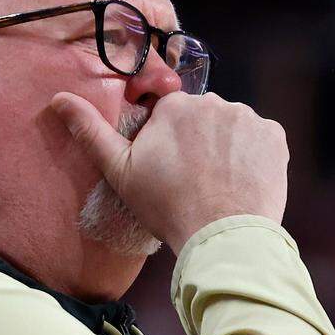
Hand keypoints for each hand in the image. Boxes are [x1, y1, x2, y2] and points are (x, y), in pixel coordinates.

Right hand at [52, 91, 288, 250]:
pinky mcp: (275, 138)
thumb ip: (91, 131)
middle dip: (198, 141)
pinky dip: (254, 156)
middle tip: (193, 180)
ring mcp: (248, 119)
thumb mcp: (120, 172)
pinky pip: (261, 140)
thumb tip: (59, 99)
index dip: (168, 142)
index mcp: (176, 106)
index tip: (169, 169)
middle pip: (203, 118)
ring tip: (218, 184)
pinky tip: (241, 182)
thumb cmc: (167, 206)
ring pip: (232, 128)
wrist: (221, 236)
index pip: (170, 114)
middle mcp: (214, 102)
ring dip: (227, 148)